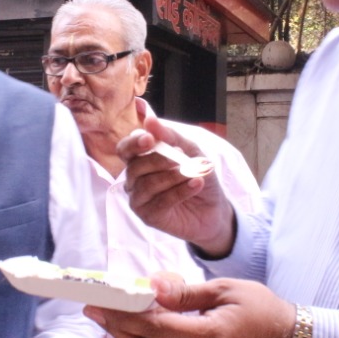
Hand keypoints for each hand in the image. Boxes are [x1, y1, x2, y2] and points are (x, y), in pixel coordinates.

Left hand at [84, 273, 294, 337]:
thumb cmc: (260, 309)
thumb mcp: (226, 290)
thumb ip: (186, 292)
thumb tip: (151, 286)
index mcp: (208, 336)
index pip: (155, 327)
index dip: (125, 313)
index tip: (104, 298)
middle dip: (115, 327)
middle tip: (95, 307)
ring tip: (106, 317)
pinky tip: (130, 329)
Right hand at [118, 110, 235, 256]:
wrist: (214, 207)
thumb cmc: (198, 175)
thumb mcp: (190, 151)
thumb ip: (170, 136)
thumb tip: (149, 120)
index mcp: (140, 160)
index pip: (125, 149)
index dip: (133, 144)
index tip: (150, 139)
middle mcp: (134, 180)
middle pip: (135, 167)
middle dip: (159, 160)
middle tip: (181, 158)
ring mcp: (139, 199)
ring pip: (147, 185)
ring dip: (173, 177)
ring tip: (194, 174)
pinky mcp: (148, 217)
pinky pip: (159, 202)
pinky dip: (180, 192)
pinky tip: (196, 184)